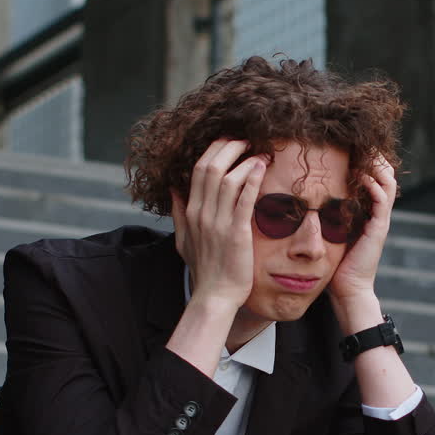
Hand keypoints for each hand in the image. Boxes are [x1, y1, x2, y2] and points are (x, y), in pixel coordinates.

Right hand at [170, 139, 267, 310]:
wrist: (214, 295)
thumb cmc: (204, 268)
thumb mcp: (183, 239)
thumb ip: (178, 213)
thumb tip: (173, 189)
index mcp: (190, 212)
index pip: (198, 170)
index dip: (214, 150)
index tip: (230, 141)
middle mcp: (201, 213)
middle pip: (211, 167)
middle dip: (229, 147)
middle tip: (246, 139)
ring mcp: (217, 223)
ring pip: (227, 179)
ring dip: (245, 161)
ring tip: (260, 153)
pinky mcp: (236, 233)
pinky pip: (243, 200)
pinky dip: (252, 180)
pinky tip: (261, 168)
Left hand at [328, 154, 396, 307]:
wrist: (347, 289)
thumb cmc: (335, 264)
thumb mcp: (331, 231)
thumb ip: (326, 215)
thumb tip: (304, 199)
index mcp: (367, 211)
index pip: (375, 177)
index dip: (367, 160)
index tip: (349, 148)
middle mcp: (377, 212)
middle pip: (386, 174)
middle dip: (375, 157)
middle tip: (359, 144)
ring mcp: (380, 219)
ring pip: (388, 182)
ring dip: (377, 166)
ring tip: (363, 155)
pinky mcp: (379, 228)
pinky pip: (382, 199)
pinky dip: (374, 185)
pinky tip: (361, 177)